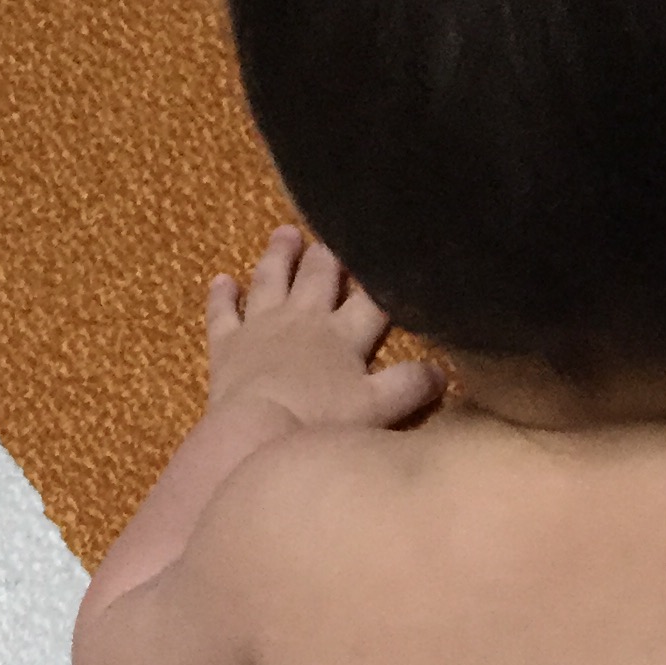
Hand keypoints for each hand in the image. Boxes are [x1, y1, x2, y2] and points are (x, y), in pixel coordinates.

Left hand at [204, 225, 444, 429]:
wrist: (255, 432)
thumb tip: (444, 370)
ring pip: (271, 280)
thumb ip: (411, 385)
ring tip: (286, 233)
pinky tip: (221, 280)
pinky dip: (222, 296)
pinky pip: (223, 313)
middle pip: (319, 277)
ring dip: (279, 256)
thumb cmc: (320, 423)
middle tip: (333, 231)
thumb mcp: (379, 408)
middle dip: (330, 254)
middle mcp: (304, 319)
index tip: (394, 253)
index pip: (371, 299)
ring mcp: (261, 327)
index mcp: (344, 335)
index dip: (384, 276)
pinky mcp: (227, 345)